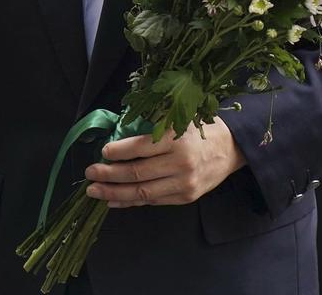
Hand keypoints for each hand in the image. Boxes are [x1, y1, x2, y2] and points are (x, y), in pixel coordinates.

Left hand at [84, 116, 244, 207]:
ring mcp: (183, 184)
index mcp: (176, 139)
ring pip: (142, 193)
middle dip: (109, 175)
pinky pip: (153, 202)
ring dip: (115, 193)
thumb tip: (118, 135)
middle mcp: (180, 163)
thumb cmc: (199, 128)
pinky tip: (114, 201)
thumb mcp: (177, 119)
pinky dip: (131, 203)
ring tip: (95, 191)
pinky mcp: (185, 198)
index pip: (140, 148)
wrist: (232, 148)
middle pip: (137, 173)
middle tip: (89, 173)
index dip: (118, 151)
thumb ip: (151, 127)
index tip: (102, 151)